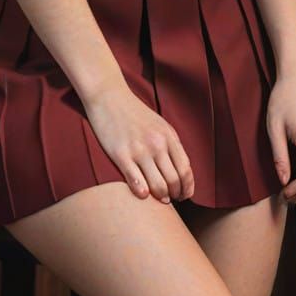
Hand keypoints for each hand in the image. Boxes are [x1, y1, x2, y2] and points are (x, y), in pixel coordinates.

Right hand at [84, 82, 194, 203]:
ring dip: (160, 197)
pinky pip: (136, 181)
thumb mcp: (160, 125)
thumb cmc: (134, 113)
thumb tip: (181, 172)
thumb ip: (171, 145)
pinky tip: (142, 195)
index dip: (187, 187)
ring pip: (158, 185)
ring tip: (158, 198)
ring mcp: (139, 150)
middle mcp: (157, 144)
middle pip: (174, 180)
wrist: (108, 96)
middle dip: (175, 194)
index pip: (185, 170)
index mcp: (169, 136)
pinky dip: (142, 193)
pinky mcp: (121, 155)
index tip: (184, 195)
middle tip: (171, 199)